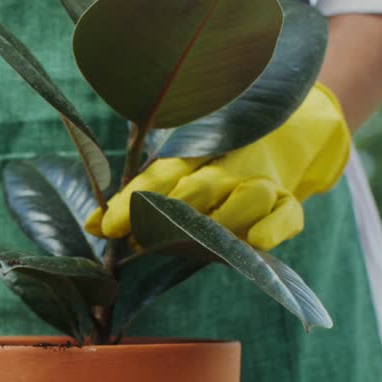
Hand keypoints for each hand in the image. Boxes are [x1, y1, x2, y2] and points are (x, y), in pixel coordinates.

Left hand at [86, 83, 349, 250]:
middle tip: (137, 241)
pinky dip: (273, 229)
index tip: (105, 227)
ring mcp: (265, 183)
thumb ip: (139, 198)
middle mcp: (231, 165)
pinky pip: (286, 217)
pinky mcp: (290, 205)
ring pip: (248, 198)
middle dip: (168, 215)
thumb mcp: (180, 171)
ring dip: (222, 221)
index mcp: (199, 153)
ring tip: (194, 247)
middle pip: (200, 186)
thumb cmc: (218, 162)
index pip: (162, 175)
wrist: (291, 134)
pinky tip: (256, 241)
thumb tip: (90, 225)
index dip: (133, 201)